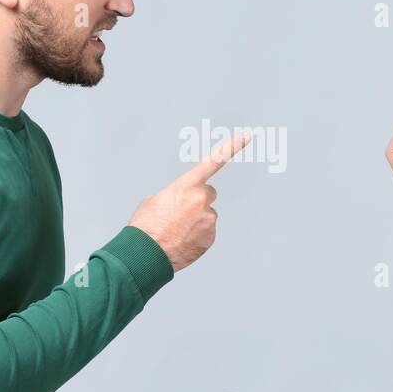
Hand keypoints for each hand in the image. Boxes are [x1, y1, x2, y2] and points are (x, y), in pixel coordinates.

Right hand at [128, 132, 250, 272]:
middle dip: (197, 200)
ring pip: (206, 215)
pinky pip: (206, 231)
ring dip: (195, 220)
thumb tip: (181, 202)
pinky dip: (196, 235)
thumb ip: (174, 194)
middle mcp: (201, 200)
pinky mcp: (210, 237)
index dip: (231, 147)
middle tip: (179, 213)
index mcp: (186, 186)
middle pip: (207, 194)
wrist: (146, 254)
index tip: (246, 137)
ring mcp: (208, 220)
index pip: (213, 161)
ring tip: (176, 229)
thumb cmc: (146, 226)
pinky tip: (181, 239)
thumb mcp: (155, 199)